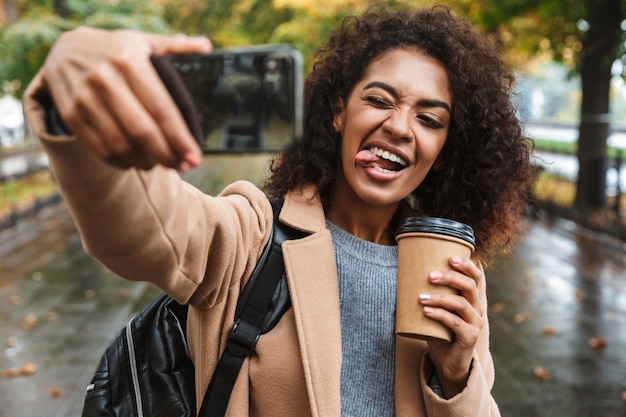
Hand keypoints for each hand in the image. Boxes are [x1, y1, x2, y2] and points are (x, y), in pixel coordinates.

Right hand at [41, 26, 211, 170]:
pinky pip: (100, 149)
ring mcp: (85, 98)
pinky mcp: (71, 114)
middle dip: (167, 155)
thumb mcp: (143, 42)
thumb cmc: (115, 50)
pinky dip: (122, 162)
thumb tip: (206, 47)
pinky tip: (136, 162)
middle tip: (183, 166)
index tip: (194, 156)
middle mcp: (105, 79)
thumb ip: (174, 47)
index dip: (180, 137)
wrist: (64, 50)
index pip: (161, 108)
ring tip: (160, 163)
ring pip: (120, 145)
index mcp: (129, 61)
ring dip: (145, 162)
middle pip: (142, 131)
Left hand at [418, 256, 484, 397]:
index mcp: (471, 298)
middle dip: (450, 277)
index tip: (450, 257)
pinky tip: (425, 311)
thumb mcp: (434, 310)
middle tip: (430, 275)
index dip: (467, 265)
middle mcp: (477, 309)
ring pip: (461, 303)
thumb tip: (403, 276)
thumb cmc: (438, 332)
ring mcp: (475, 323)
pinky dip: (439, 315)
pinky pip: (455, 322)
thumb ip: (428, 295)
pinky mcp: (469, 337)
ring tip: (420, 296)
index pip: (476, 277)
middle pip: (470, 286)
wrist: (447, 362)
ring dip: (440, 297)